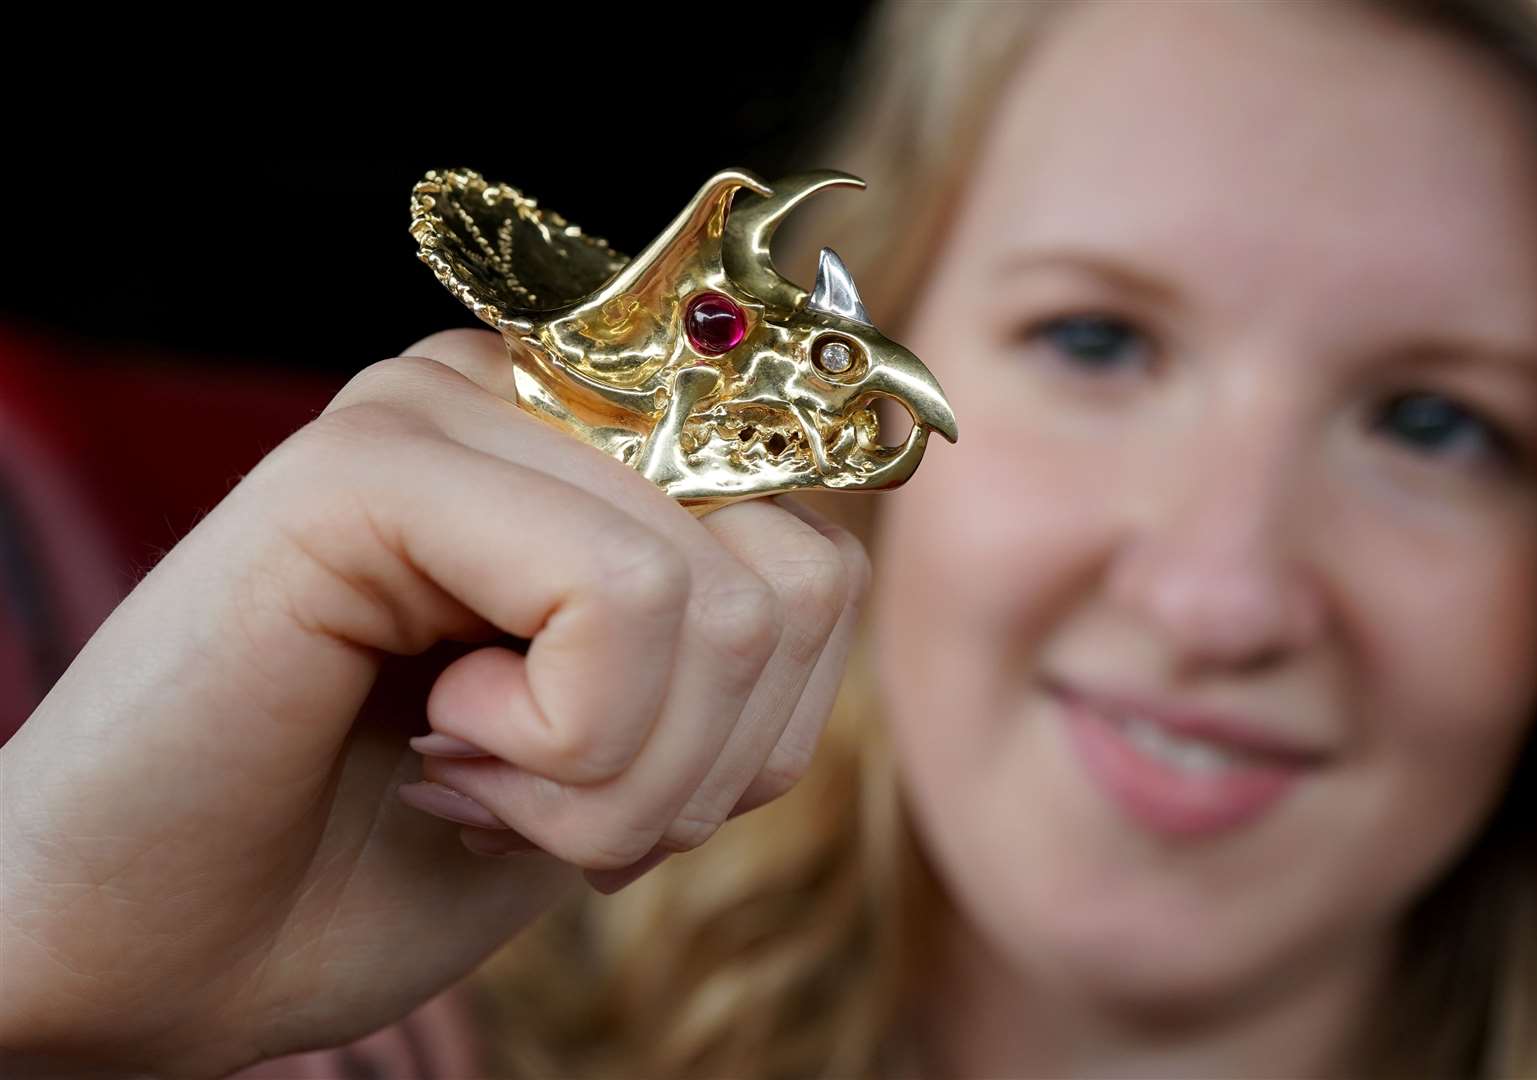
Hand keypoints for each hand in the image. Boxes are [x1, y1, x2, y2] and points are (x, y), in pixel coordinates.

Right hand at [0, 329, 868, 1077]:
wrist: (159, 953)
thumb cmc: (381, 860)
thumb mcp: (616, 765)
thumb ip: (723, 654)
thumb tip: (823, 574)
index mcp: (595, 459)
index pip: (819, 559)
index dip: (758, 736)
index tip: (610, 799)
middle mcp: (531, 402)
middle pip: (797, 575)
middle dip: (699, 770)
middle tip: (538, 804)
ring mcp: (449, 411)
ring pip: (721, 597)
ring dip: (620, 776)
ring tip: (477, 781)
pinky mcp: (371, 463)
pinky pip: (619, 596)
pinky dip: (560, 743)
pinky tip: (434, 745)